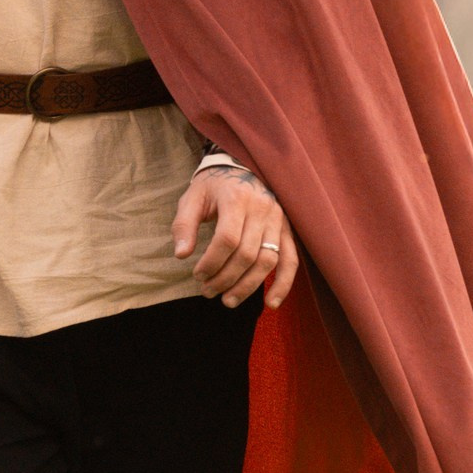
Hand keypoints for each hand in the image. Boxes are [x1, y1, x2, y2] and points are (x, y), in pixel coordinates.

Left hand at [172, 159, 298, 309]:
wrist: (241, 169)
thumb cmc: (213, 187)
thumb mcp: (192, 198)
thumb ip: (184, 225)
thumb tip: (181, 255)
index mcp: (236, 199)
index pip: (227, 238)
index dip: (211, 262)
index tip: (197, 275)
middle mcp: (262, 209)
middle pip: (247, 254)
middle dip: (225, 278)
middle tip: (207, 291)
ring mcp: (278, 220)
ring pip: (268, 261)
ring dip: (248, 286)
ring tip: (228, 301)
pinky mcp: (287, 229)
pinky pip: (291, 260)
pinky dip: (283, 284)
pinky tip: (271, 304)